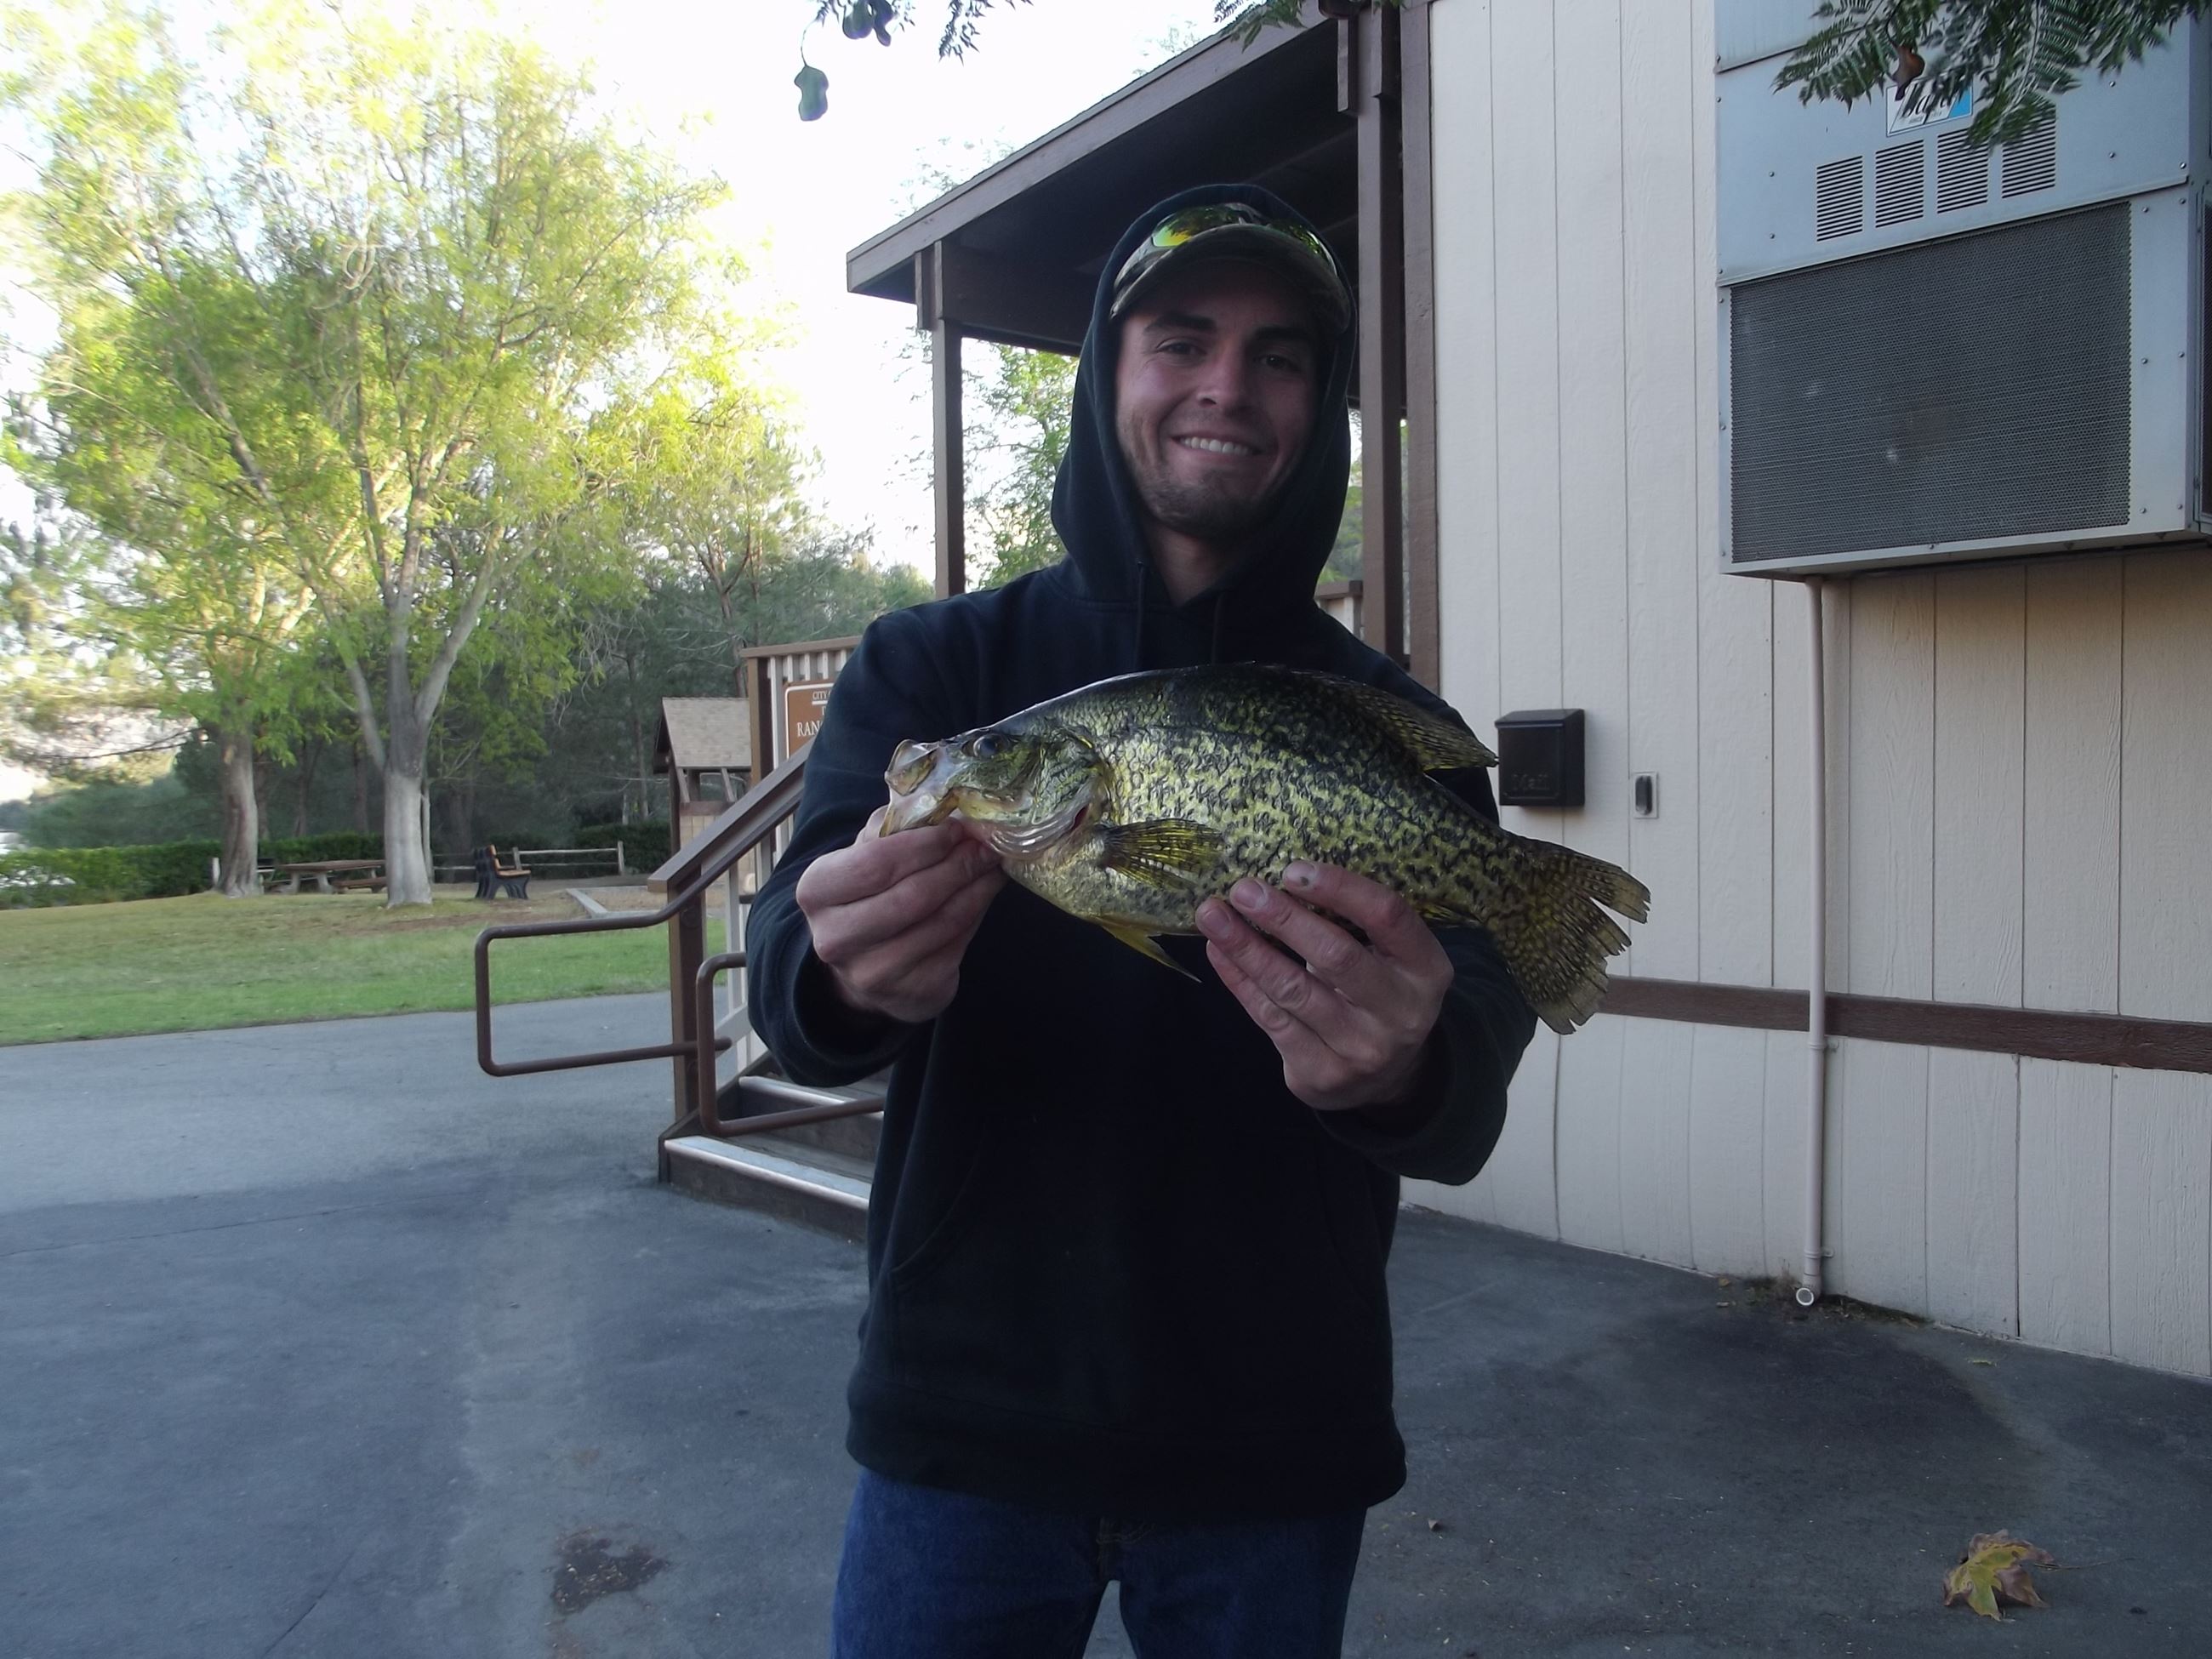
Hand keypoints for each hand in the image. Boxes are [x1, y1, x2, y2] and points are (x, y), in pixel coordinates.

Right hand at [796, 806, 1005, 1024]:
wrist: (862, 966)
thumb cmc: (868, 896)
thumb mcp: (866, 854)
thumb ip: (894, 827)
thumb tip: (943, 805)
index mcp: (817, 891)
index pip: (875, 863)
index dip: (924, 844)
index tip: (956, 828)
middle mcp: (835, 938)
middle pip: (912, 897)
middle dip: (957, 866)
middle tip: (985, 846)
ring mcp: (871, 974)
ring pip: (940, 923)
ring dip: (975, 888)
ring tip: (991, 865)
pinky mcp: (910, 994)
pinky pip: (956, 946)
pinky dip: (976, 914)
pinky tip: (983, 894)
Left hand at [1196, 862, 1450, 1114]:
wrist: (1388, 1079)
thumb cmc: (1379, 994)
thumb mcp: (1391, 960)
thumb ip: (1354, 926)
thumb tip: (1281, 880)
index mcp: (1427, 969)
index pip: (1387, 916)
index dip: (1340, 888)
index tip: (1293, 869)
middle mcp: (1400, 1011)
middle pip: (1336, 955)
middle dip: (1284, 918)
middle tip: (1243, 890)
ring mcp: (1361, 1048)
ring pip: (1293, 990)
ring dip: (1247, 948)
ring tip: (1213, 915)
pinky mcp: (1322, 1073)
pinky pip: (1271, 1018)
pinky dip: (1240, 980)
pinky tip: (1219, 951)